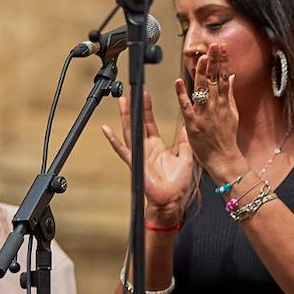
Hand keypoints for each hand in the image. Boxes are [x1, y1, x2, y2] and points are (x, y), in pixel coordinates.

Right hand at [101, 91, 194, 224]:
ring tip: (121, 102)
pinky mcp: (136, 163)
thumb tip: (187, 126)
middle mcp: (146, 149)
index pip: (150, 123)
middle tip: (129, 93)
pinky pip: (123, 150)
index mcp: (157, 147)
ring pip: (130, 132)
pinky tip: (106, 130)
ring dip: (125, 117)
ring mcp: (139, 155)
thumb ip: (185, 142)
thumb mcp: (186, 157)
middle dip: (134, 108)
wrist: (172, 201)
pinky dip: (114, 140)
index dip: (147, 109)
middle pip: (137, 124)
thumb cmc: (178, 184)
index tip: (145, 95)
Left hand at [174, 43, 244, 179]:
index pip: (224, 77)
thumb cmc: (227, 138)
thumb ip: (230, 94)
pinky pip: (187, 107)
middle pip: (214, 80)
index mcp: (225, 103)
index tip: (222, 48)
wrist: (223, 158)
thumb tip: (231, 77)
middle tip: (213, 46)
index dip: (223, 61)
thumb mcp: (233, 113)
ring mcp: (204, 114)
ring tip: (202, 57)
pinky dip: (182, 94)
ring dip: (202, 73)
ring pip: (203, 90)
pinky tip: (179, 82)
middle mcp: (216, 106)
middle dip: (214, 61)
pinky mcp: (194, 124)